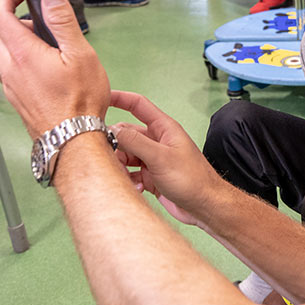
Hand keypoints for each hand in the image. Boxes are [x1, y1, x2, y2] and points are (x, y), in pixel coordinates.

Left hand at [0, 0, 109, 137]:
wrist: (73, 139)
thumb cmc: (80, 102)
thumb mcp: (81, 54)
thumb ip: (63, 22)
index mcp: (23, 53)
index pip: (0, 15)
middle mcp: (11, 69)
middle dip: (13, 22)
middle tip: (39, 24)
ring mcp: (11, 86)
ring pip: (3, 55)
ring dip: (19, 44)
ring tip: (49, 50)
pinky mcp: (17, 99)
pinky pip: (11, 73)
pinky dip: (23, 64)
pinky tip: (48, 72)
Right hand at [109, 90, 223, 227]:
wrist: (204, 206)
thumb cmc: (192, 179)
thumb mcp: (161, 158)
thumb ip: (135, 142)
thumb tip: (112, 129)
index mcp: (163, 128)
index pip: (138, 105)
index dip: (119, 98)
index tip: (100, 98)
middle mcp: (157, 141)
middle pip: (125, 133)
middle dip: (114, 143)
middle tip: (107, 156)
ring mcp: (152, 159)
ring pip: (124, 155)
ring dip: (120, 165)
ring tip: (124, 176)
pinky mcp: (149, 176)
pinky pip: (129, 173)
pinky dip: (128, 179)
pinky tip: (137, 188)